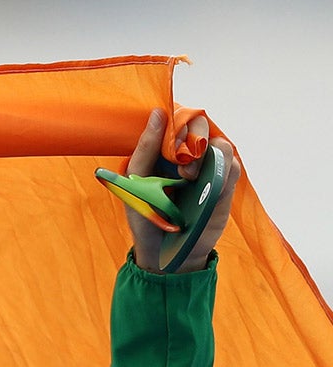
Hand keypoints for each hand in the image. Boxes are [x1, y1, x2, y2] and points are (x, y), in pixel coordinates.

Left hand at [121, 107, 238, 273]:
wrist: (163, 251)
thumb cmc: (145, 216)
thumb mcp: (134, 182)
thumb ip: (145, 149)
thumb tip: (158, 114)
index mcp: (165, 152)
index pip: (178, 119)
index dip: (177, 122)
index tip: (170, 139)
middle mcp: (188, 157)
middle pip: (201, 125)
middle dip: (192, 136)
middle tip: (180, 158)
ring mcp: (208, 171)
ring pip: (221, 145)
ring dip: (207, 155)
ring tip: (187, 177)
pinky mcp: (223, 187)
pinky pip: (232, 167)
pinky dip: (222, 170)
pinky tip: (206, 184)